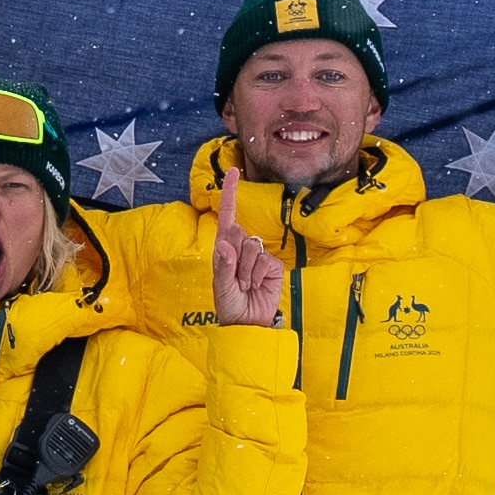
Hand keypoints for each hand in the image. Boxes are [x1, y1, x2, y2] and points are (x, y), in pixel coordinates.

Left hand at [210, 203, 283, 326]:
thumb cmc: (229, 304)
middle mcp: (240, 248)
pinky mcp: (272, 266)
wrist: (248, 323)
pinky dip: (258, 276)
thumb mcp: (222, 286)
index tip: (233, 171)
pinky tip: (256, 286)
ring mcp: (258, 256)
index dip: (230, 193)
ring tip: (244, 286)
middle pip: (240, 233)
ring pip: (253, 247)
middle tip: (234, 280)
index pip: (228, 215)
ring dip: (246, 271)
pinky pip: (266, 261)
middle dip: (235, 258)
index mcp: (224, 248)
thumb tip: (225, 244)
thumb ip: (224, 266)